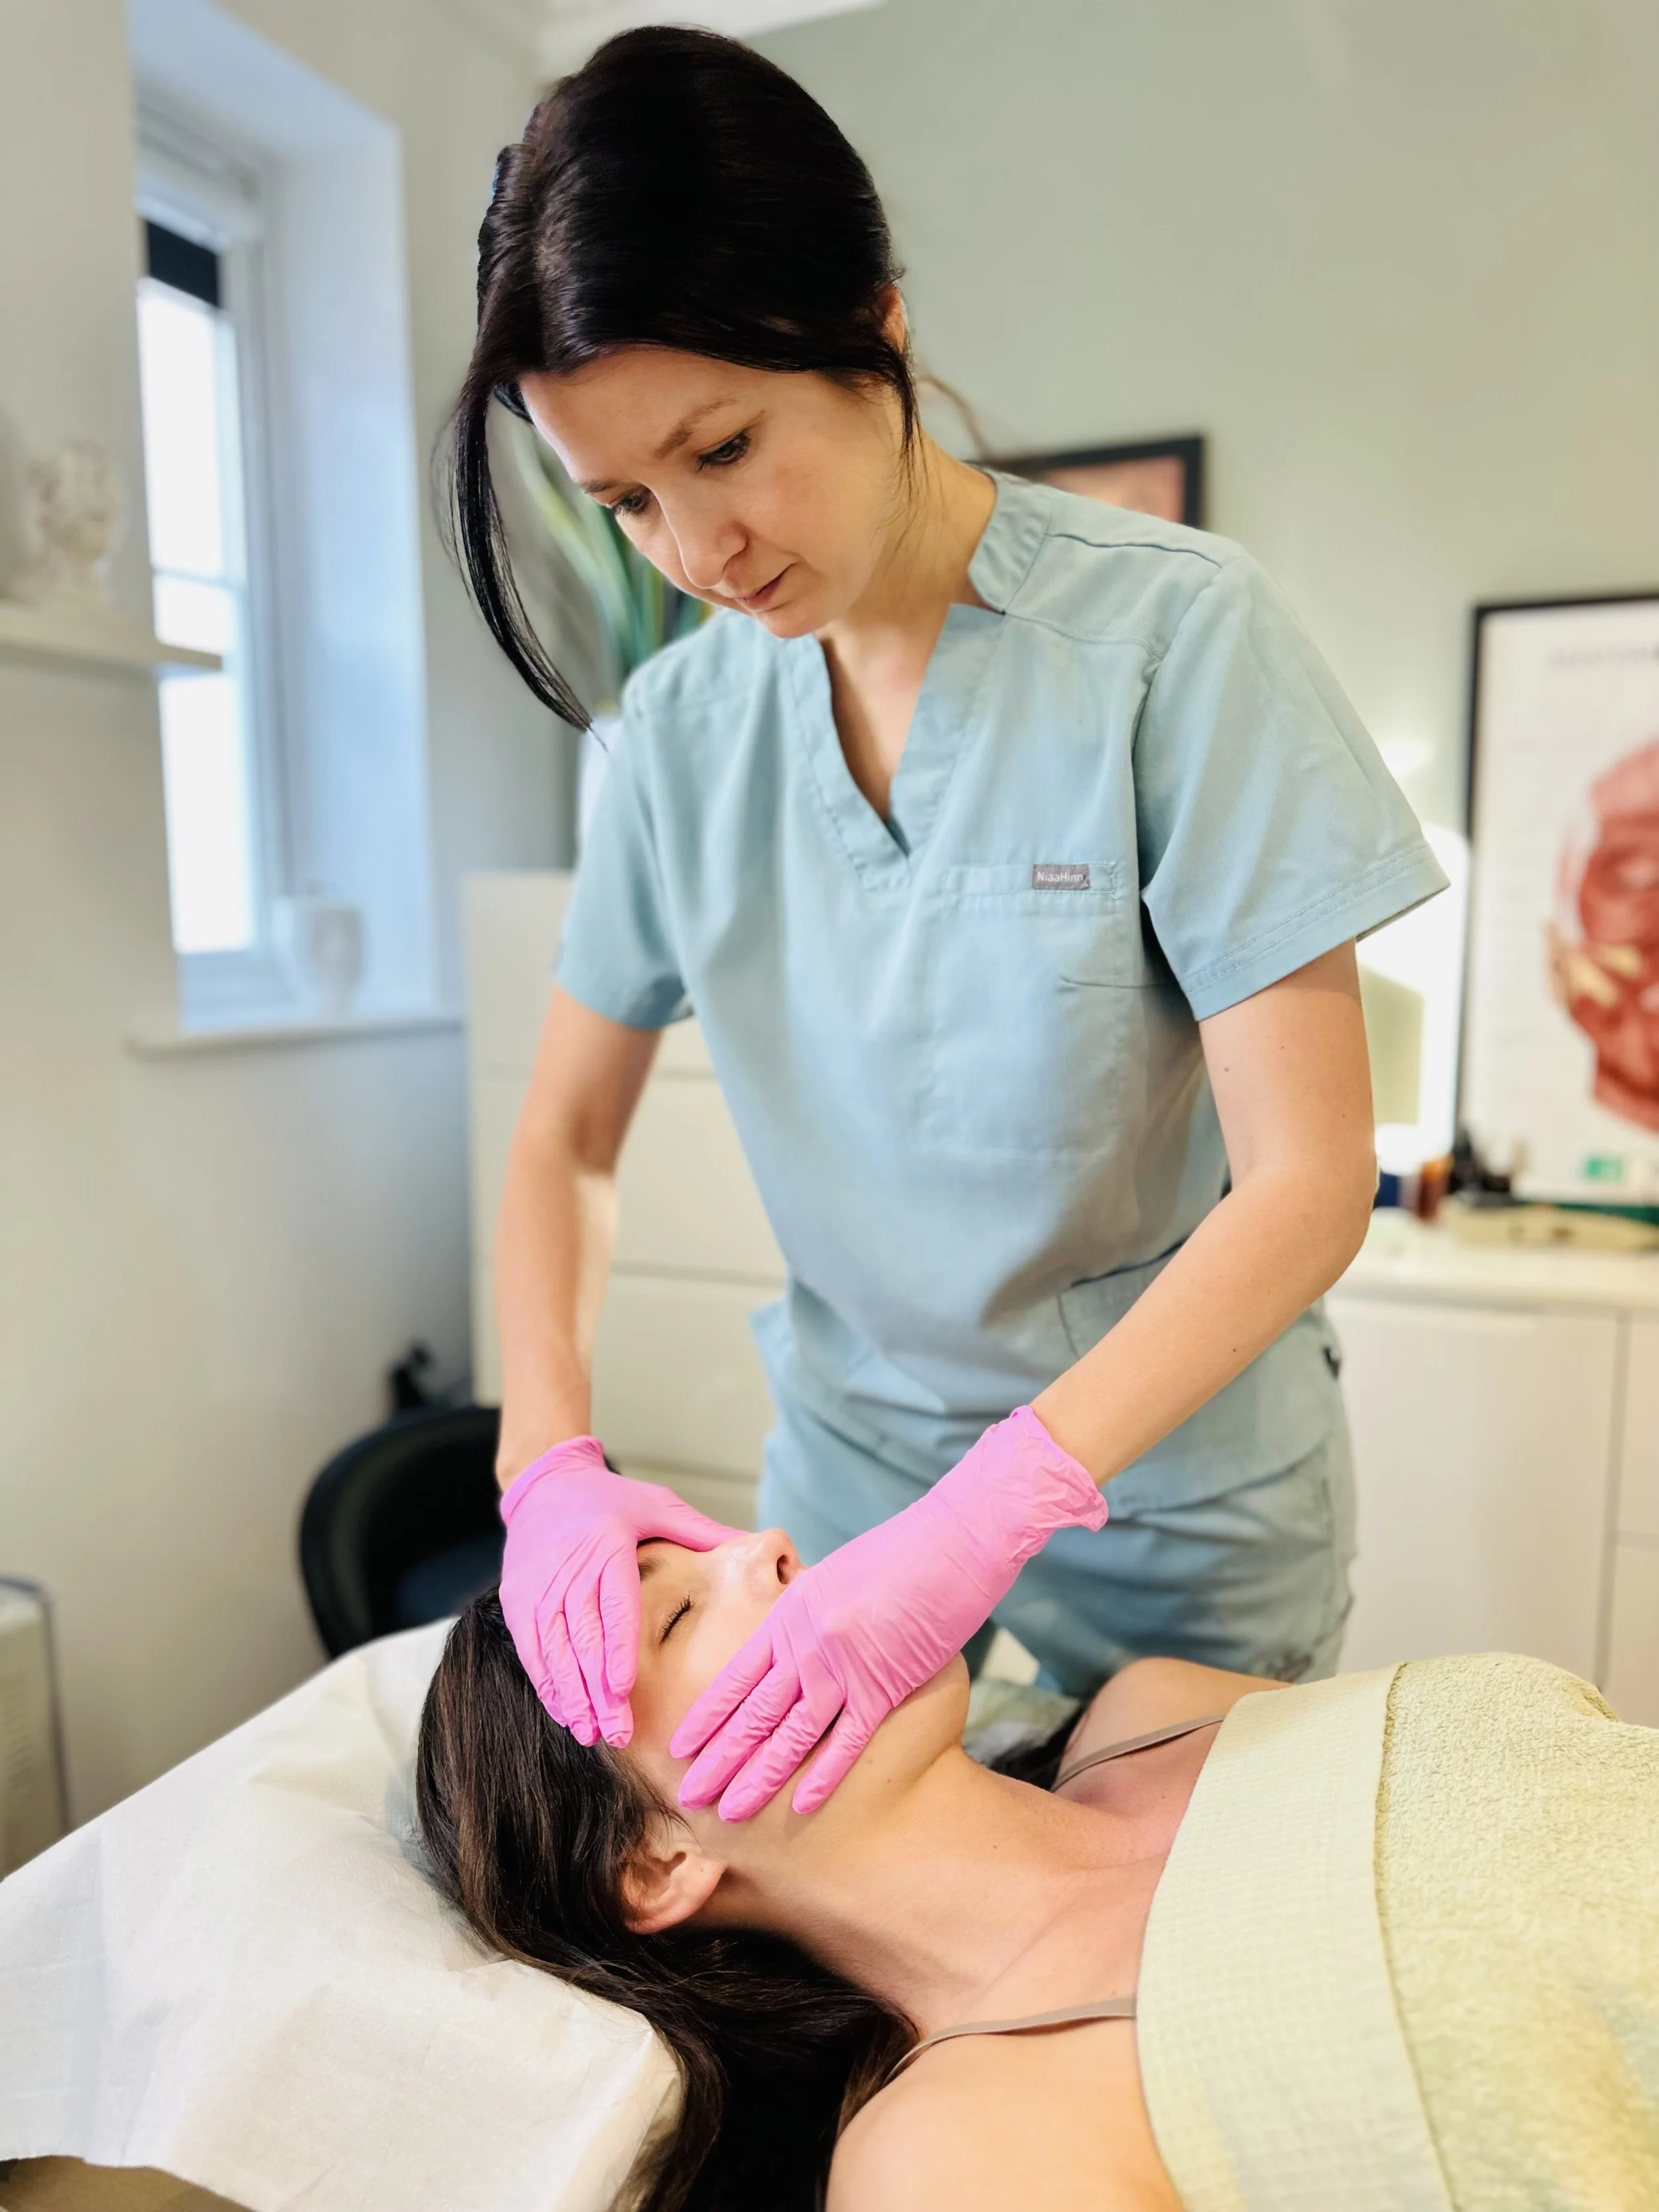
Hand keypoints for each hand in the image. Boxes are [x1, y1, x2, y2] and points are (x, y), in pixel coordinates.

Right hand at [499, 1438, 743, 1745]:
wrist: (545, 1485)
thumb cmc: (611, 1499)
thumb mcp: (658, 1504)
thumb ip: (702, 1531)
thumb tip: (755, 1546)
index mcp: (606, 1544)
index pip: (614, 1604)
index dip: (618, 1649)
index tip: (626, 1689)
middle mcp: (568, 1568)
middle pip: (583, 1636)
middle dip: (597, 1689)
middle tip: (618, 1732)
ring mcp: (538, 1587)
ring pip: (553, 1648)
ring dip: (571, 1694)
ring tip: (592, 1733)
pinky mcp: (518, 1601)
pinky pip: (532, 1649)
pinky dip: (547, 1683)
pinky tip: (566, 1713)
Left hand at [668, 1406, 1106, 1819]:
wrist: (955, 1541)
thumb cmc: (904, 1553)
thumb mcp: (838, 1577)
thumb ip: (810, 1615)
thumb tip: (793, 1639)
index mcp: (792, 1614)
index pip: (737, 1675)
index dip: (707, 1715)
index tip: (679, 1746)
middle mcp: (807, 1644)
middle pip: (753, 1712)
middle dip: (718, 1758)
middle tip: (687, 1797)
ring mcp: (844, 1667)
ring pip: (790, 1735)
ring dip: (758, 1777)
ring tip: (728, 1812)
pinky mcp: (885, 1685)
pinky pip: (847, 1740)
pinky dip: (824, 1775)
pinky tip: (800, 1805)